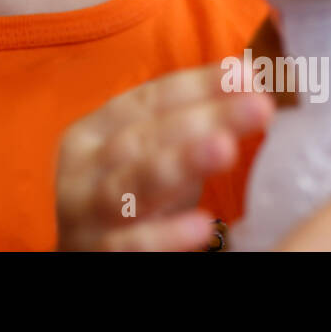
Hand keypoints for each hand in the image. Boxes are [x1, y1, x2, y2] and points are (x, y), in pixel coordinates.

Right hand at [55, 61, 272, 250]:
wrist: (73, 256)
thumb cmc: (123, 200)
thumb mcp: (145, 157)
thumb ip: (186, 125)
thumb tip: (248, 77)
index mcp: (94, 133)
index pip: (148, 101)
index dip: (198, 86)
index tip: (249, 75)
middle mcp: (85, 169)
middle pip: (143, 139)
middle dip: (201, 120)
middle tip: (257, 105)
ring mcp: (87, 214)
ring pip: (131, 187)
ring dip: (179, 164)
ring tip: (226, 148)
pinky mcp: (97, 254)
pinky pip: (130, 246)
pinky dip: (166, 235)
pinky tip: (204, 226)